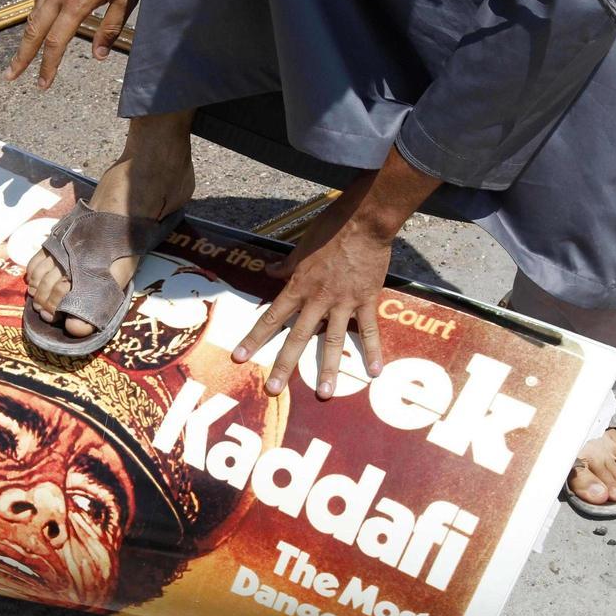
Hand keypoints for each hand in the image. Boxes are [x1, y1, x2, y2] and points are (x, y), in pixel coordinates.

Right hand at [4, 0, 145, 88]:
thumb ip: (111, 28)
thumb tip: (98, 56)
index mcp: (76, 1)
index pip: (56, 43)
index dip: (48, 67)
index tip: (42, 84)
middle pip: (33, 32)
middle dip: (21, 57)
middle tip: (10, 77)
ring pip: (33, 16)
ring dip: (25, 39)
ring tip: (19, 58)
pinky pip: (40, 1)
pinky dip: (35, 20)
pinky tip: (37, 29)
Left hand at [232, 147, 441, 398]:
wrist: (364, 221)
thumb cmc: (330, 228)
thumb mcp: (301, 245)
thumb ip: (287, 263)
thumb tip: (269, 270)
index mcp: (299, 286)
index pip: (271, 317)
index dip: (254, 338)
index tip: (240, 357)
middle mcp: (318, 300)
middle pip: (297, 337)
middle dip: (284, 365)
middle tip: (273, 390)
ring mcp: (343, 303)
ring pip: (333, 341)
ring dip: (328, 369)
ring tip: (324, 394)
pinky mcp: (366, 300)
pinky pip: (369, 330)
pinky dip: (373, 350)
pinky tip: (374, 371)